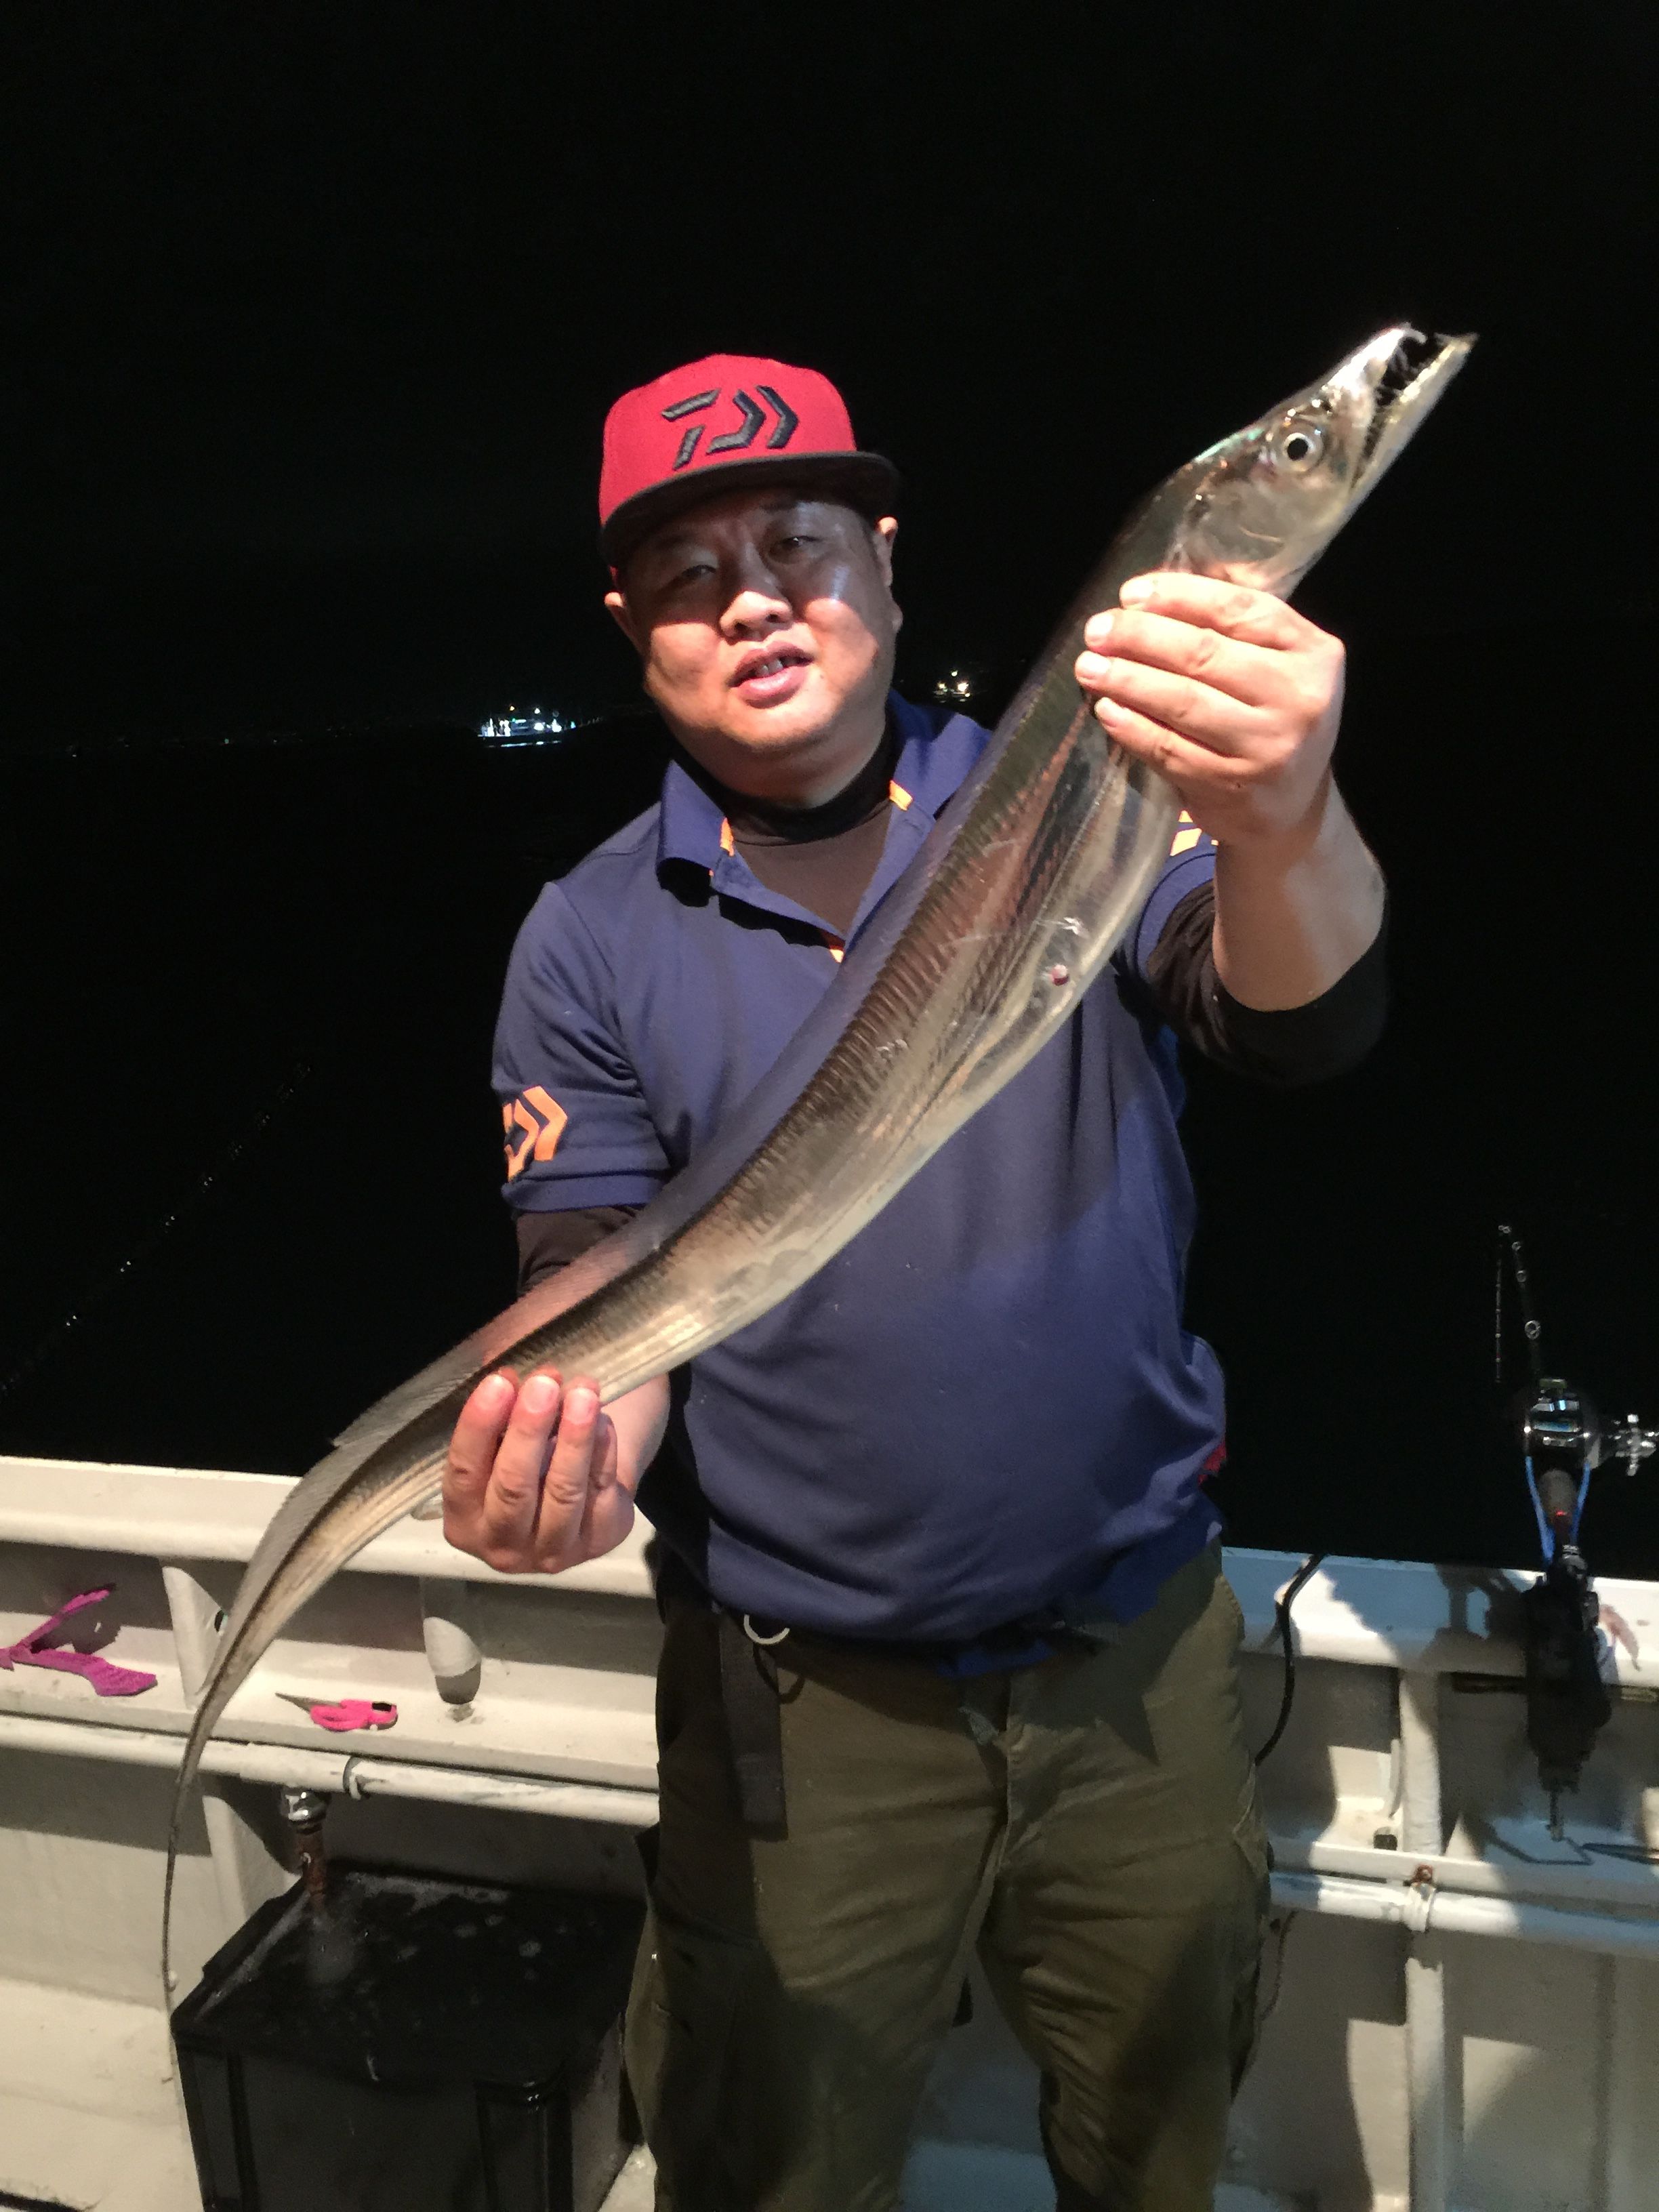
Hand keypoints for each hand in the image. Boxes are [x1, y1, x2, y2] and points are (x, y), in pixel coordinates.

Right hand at [442, 1368, 633, 1574]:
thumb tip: (507, 1371)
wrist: (579, 1489)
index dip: (479, 1425)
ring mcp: (553, 1553)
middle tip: (544, 1384)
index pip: (463, 1474)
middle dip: (529, 1431)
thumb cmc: (525, 1456)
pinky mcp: (600, 1539)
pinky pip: (601, 1492)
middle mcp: (502, 1548)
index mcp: (464, 1523)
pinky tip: (603, 1420)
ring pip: (563, 1493)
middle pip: (513, 1488)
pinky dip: (603, 1452)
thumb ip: (498, 1409)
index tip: (500, 1381)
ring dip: (574, 1439)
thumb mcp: (500, 1438)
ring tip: (583, 1394)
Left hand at [1074, 572, 1346, 849]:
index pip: (1239, 610)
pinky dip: (1132, 727)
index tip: (1131, 594)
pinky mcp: (1231, 786)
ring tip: (1089, 666)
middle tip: (1097, 630)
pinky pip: (1169, 749)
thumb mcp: (1281, 663)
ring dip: (1127, 680)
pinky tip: (1106, 708)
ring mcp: (1266, 747)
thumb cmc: (1274, 717)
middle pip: (1205, 654)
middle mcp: (1298, 698)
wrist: (1292, 809)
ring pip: (1183, 702)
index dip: (1179, 597)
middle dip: (1141, 637)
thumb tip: (1158, 589)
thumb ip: (1237, 623)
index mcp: (1313, 652)